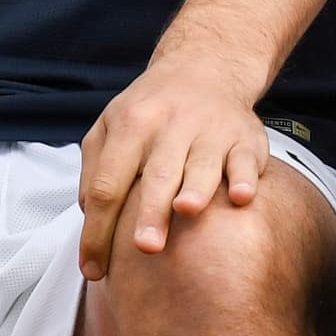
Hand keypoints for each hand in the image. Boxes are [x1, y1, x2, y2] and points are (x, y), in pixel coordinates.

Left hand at [78, 53, 269, 280]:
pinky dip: (245, 178)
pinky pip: (245, 160)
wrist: (203, 66)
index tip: (93, 270)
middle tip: (145, 248)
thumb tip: (90, 221)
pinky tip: (240, 197)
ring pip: (202, 165)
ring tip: (186, 211)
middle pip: (156, 176)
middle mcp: (169, 126)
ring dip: (195, 188)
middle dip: (150, 212)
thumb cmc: (149, 110)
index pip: (108, 185)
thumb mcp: (110, 127)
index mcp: (129, 127)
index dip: (98, 230)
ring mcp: (209, 130)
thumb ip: (94, 171)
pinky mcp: (244, 136)